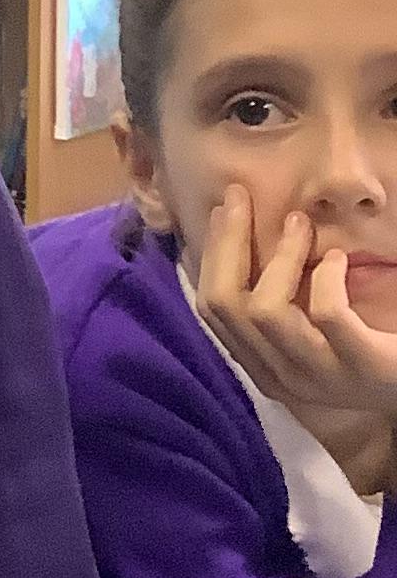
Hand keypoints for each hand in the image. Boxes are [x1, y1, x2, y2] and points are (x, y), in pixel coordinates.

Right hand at [198, 190, 396, 462]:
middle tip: (241, 199)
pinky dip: (327, 277)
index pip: (211, 307)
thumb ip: (276, 303)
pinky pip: (327, 314)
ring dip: (281, 256)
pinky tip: (339, 260)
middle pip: (227, 305)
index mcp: (261, 367)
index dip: (212, 253)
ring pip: (266, 310)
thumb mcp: (309, 332)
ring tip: (300, 224)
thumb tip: (236, 240)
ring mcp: (320, 378)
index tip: (223, 209)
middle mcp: (281, 379)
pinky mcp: (363, 368)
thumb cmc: (367, 349)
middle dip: (228, 243)